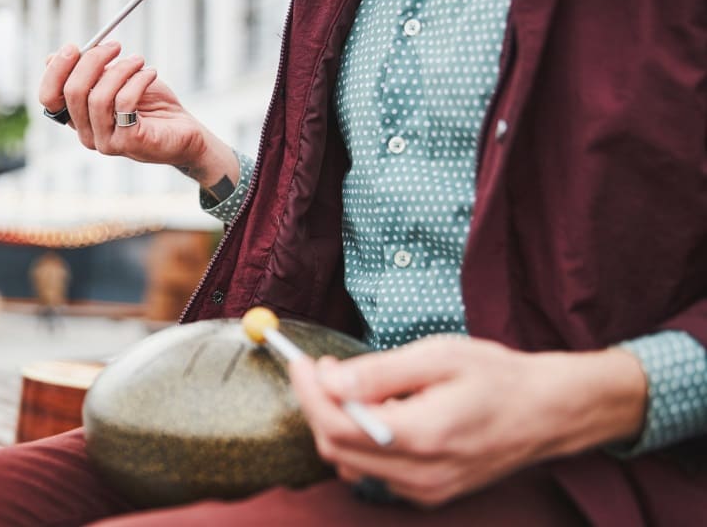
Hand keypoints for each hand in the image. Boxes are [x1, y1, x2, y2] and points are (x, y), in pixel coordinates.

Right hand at [38, 42, 236, 187]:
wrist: (184, 132)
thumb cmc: (151, 105)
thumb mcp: (116, 82)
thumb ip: (89, 72)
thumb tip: (52, 57)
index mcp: (79, 119)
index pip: (49, 98)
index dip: (56, 70)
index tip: (75, 46)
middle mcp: (87, 134)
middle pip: (72, 92)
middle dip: (92, 60)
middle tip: (114, 45)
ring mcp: (106, 142)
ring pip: (98, 97)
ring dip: (120, 70)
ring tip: (139, 60)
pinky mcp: (129, 142)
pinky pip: (124, 103)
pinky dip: (137, 80)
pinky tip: (150, 73)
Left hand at [289, 337, 647, 506]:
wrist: (548, 412)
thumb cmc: (498, 377)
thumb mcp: (438, 356)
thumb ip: (380, 372)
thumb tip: (330, 381)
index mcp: (423, 436)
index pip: (338, 425)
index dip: (310, 393)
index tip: (302, 362)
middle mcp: (421, 475)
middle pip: (336, 449)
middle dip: (318, 406)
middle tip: (325, 368)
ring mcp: (425, 491)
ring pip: (350, 464)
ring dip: (338, 423)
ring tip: (356, 385)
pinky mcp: (428, 494)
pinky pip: (373, 472)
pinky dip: (361, 441)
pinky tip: (381, 411)